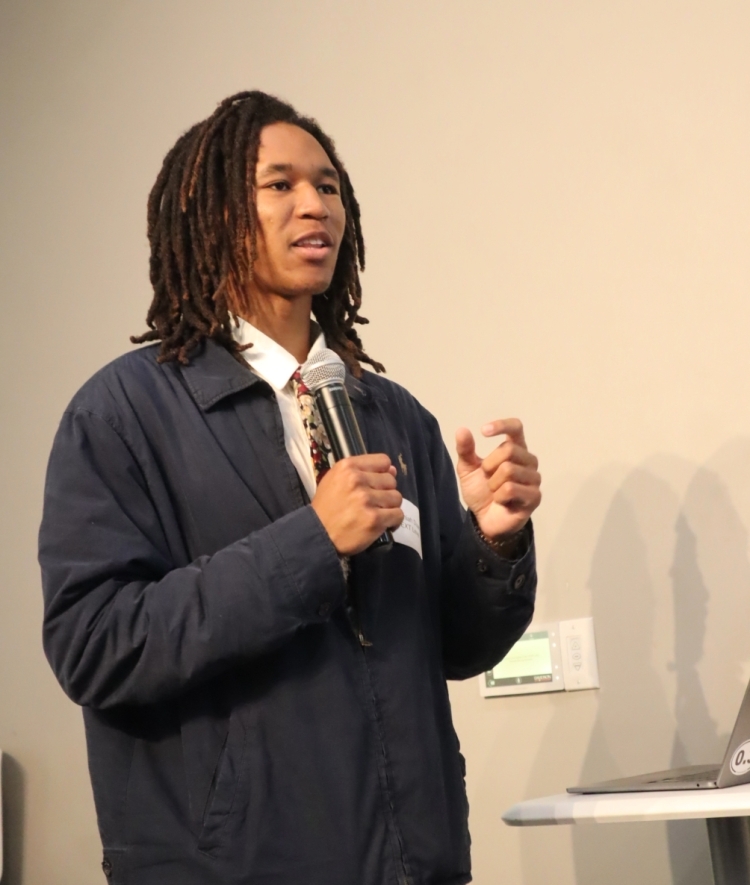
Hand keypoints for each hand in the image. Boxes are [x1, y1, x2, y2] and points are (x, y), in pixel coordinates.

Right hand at [311, 454, 403, 555]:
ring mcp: (367, 500)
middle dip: (385, 492)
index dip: (383, 473)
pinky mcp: (374, 519)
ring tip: (378, 513)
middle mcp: (358, 480)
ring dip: (390, 507)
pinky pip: (398, 515)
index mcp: (348, 466)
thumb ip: (361, 472)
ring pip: (396, 497)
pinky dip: (393, 521)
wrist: (318, 534)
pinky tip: (383, 523)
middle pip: (391, 481)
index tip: (377, 483)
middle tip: (374, 502)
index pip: (383, 461)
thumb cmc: (326, 507)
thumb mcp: (335, 480)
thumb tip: (392, 470)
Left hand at [455, 418, 540, 539]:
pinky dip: (499, 496)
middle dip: (489, 465)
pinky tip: (502, 501)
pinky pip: (511, 489)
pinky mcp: (535, 496)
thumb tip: (462, 430)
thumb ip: (465, 450)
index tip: (483, 431)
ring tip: (495, 492)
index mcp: (516, 448)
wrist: (485, 519)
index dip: (502, 425)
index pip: (516, 428)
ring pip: (509, 470)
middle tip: (487, 478)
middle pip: (509, 449)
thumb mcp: (468, 469)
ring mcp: (534, 478)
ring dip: (493, 483)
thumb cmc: (481, 491)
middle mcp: (529, 460)